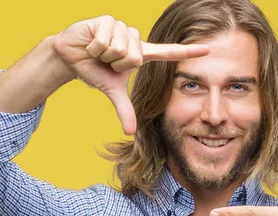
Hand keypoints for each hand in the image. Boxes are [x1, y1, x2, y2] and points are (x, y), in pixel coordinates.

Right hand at [52, 15, 208, 134]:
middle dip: (114, 63)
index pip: (167, 53)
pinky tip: (90, 43)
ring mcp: (122, 27)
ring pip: (119, 49)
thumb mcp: (111, 89)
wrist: (69, 56)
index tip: (207, 50)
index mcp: (140, 54)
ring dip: (103, 55)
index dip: (187, 53)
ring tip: (97, 51)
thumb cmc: (93, 70)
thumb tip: (130, 133)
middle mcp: (134, 39)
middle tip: (104, 60)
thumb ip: (124, 109)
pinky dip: (93, 47)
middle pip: (133, 57)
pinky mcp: (108, 20)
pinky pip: (105, 41)